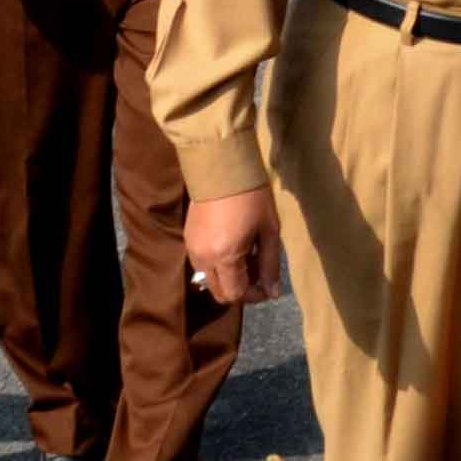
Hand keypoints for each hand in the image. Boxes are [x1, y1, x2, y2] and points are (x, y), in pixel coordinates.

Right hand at [185, 185, 283, 308]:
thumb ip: (270, 265)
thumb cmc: (252, 196)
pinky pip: (202, 264)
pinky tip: (232, 245)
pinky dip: (217, 265)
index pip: (236, 294)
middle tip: (258, 269)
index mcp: (225, 257)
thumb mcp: (268, 231)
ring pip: (210, 279)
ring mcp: (191, 249)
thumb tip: (273, 292)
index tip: (268, 285)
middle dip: (241, 288)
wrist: (221, 166)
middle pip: (220, 292)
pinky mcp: (187, 239)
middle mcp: (203, 258)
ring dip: (228, 277)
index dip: (255, 295)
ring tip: (247, 254)